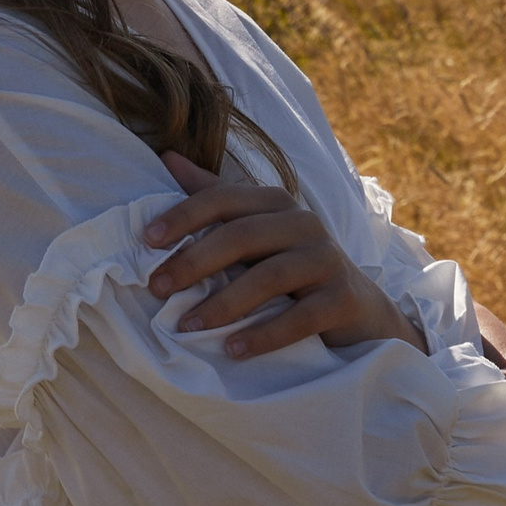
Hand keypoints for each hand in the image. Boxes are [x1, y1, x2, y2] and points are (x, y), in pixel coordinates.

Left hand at [144, 153, 422, 360]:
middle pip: (241, 236)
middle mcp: (304, 223)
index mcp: (276, 203)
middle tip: (156, 287)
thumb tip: (166, 156)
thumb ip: (215, 196)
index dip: (183, 216)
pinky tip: (232, 349)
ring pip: (269, 276)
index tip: (146, 240)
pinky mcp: (343, 299)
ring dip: (223, 304)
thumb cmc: (293, 268)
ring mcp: (328, 259)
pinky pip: (300, 317)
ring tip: (186, 326)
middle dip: (193, 262)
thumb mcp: (255, 229)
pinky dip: (264, 335)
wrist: (358, 311)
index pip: (223, 198)